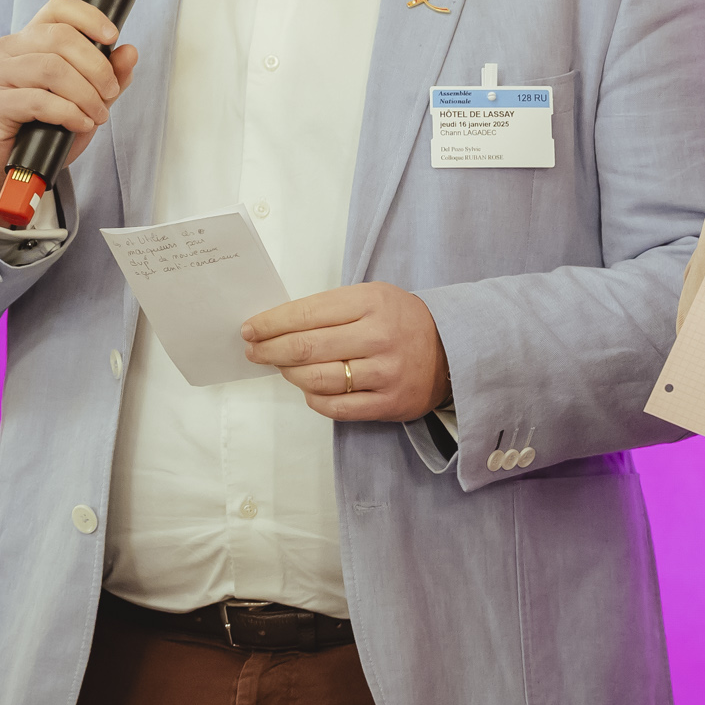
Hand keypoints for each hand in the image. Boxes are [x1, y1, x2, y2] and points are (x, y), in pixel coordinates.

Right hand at [0, 0, 141, 212]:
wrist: (9, 166)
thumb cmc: (44, 127)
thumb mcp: (86, 98)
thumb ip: (108, 75)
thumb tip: (129, 52)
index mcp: (32, 38)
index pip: (58, 8)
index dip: (89, 17)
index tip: (113, 36)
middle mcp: (10, 49)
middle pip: (61, 38)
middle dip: (97, 67)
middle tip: (110, 92)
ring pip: (52, 68)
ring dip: (86, 94)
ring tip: (97, 114)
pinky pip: (39, 100)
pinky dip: (69, 113)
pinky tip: (79, 124)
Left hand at [242, 283, 450, 422]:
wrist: (454, 349)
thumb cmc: (402, 320)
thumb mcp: (373, 297)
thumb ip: (332, 309)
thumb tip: (279, 325)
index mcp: (371, 302)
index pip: (307, 313)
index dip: (271, 323)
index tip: (250, 329)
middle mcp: (378, 336)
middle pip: (306, 347)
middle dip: (270, 350)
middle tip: (254, 351)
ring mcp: (385, 372)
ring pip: (317, 379)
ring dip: (290, 374)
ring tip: (282, 368)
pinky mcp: (389, 403)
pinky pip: (336, 407)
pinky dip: (314, 399)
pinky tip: (308, 389)